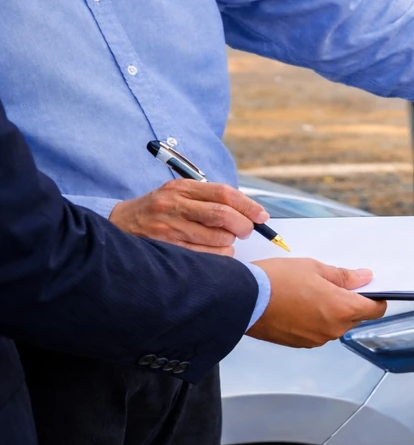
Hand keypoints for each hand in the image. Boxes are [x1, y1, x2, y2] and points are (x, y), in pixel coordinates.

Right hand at [109, 179, 268, 255]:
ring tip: (225, 240)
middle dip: (243, 226)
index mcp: (182, 188)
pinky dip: (218, 255)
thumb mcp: (180, 195)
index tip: (262, 216)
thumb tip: (248, 212)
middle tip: (247, 231)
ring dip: (230, 243)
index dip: (248, 206)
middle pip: (223, 215)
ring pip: (217, 239)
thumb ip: (210, 199)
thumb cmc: (159, 211)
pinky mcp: (167, 248)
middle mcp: (175, 205)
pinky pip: (205, 256)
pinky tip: (214, 251)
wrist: (119, 224)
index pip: (224, 193)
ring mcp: (170, 228)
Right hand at [247, 258, 387, 347]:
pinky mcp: (300, 343)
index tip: (371, 290)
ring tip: (311, 292)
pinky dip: (316, 320)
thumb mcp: (314, 268)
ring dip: (332, 312)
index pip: (375, 310)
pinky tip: (300, 305)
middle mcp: (333, 329)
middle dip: (351, 303)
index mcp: (343, 309)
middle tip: (334, 284)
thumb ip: (344, 276)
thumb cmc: (276, 281)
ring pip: (336, 325)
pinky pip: (318, 331)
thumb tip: (364, 278)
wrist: (242, 300)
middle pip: (355, 317)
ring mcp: (317, 339)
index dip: (376, 298)